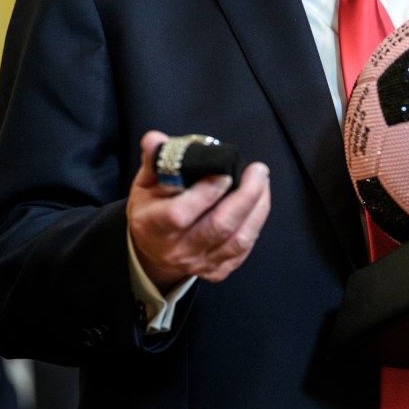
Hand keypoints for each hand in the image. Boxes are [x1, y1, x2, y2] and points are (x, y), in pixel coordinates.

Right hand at [127, 130, 271, 291]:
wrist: (152, 250)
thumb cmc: (152, 210)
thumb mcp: (145, 184)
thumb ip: (155, 160)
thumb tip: (156, 139)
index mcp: (153, 226)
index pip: (181, 213)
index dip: (207, 192)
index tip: (225, 172)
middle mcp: (177, 249)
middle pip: (219, 226)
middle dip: (245, 196)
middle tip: (258, 170)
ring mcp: (199, 263)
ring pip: (238, 240)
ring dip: (258, 208)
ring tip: (263, 181)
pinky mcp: (217, 270)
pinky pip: (245, 249)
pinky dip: (256, 223)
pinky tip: (259, 202)